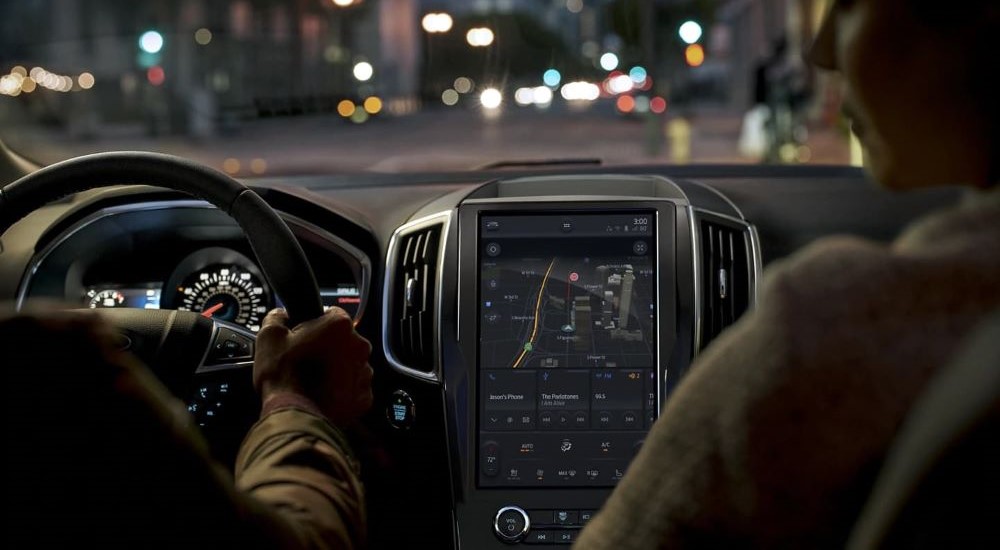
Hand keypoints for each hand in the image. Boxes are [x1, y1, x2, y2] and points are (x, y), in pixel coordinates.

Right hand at [253, 307, 373, 424]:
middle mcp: (359, 347)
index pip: (332, 314)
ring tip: (314, 381)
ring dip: (337, 370)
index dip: (316, 324)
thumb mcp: (270, 336)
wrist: (292, 415)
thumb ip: (277, 317)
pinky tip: (324, 395)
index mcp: (339, 327)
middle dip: (328, 349)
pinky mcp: (364, 398)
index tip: (305, 335)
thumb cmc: (283, 375)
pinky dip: (341, 392)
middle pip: (344, 341)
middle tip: (307, 361)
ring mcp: (364, 374)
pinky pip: (354, 390)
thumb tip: (281, 315)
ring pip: (351, 366)